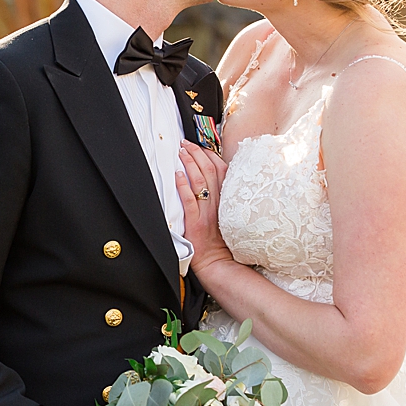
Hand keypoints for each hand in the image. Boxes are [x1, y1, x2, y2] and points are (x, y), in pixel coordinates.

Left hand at [175, 141, 231, 269]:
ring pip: (200, 182)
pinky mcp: (196, 223)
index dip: (210, 155)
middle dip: (197, 154)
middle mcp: (220, 203)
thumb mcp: (227, 213)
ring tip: (180, 152)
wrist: (218, 262)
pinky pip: (190, 201)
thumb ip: (222, 196)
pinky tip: (177, 175)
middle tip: (186, 143)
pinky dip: (183, 186)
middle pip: (209, 171)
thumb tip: (211, 177)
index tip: (200, 145)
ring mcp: (208, 212)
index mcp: (228, 199)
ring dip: (189, 164)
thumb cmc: (221, 239)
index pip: (221, 170)